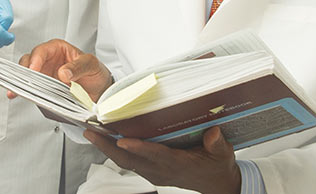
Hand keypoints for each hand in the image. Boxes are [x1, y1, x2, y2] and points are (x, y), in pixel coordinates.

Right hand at [18, 39, 112, 101]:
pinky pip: (32, 90)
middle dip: (23, 72)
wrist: (99, 89)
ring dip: (22, 84)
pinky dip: (27, 94)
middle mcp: (47, 61)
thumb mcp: (91, 65)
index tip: (33, 69)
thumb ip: (78, 67)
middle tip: (25, 82)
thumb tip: (63, 73)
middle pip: (28, 62)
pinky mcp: (43, 89)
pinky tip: (22, 97)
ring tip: (19, 92)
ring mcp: (44, 75)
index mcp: (57, 49)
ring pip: (26, 76)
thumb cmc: (94, 71)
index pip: (41, 51)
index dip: (35, 60)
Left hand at [84, 126, 240, 193]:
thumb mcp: (223, 154)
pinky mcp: (151, 171)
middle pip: (129, 160)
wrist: (216, 183)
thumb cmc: (217, 166)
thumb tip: (213, 133)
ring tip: (92, 132)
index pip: (155, 155)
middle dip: (108, 146)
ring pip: (125, 161)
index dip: (138, 148)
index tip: (122, 140)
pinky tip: (107, 138)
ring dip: (107, 148)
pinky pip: (129, 162)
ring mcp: (154, 172)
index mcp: (177, 164)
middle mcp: (161, 170)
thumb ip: (217, 144)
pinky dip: (115, 151)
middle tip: (91, 131)